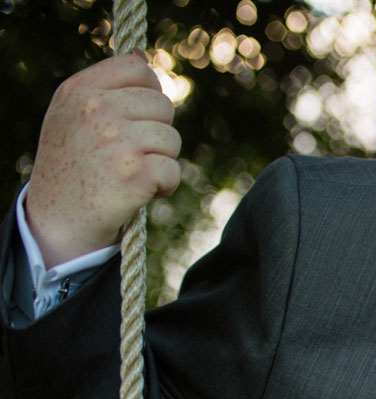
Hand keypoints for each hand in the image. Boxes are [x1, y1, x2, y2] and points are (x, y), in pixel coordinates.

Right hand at [25, 52, 181, 267]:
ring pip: (171, 139)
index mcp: (79, 90)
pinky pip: (173, 170)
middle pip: (162, 105)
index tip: (135, 118)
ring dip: (161, 160)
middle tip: (128, 155)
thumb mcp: (73, 115)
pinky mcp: (134, 174)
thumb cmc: (72, 165)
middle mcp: (95, 110)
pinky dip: (165, 186)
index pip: (137, 68)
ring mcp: (115, 141)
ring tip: (132, 173)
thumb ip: (107, 87)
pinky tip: (141, 192)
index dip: (148, 93)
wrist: (58, 220)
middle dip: (156, 132)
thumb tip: (143, 57)